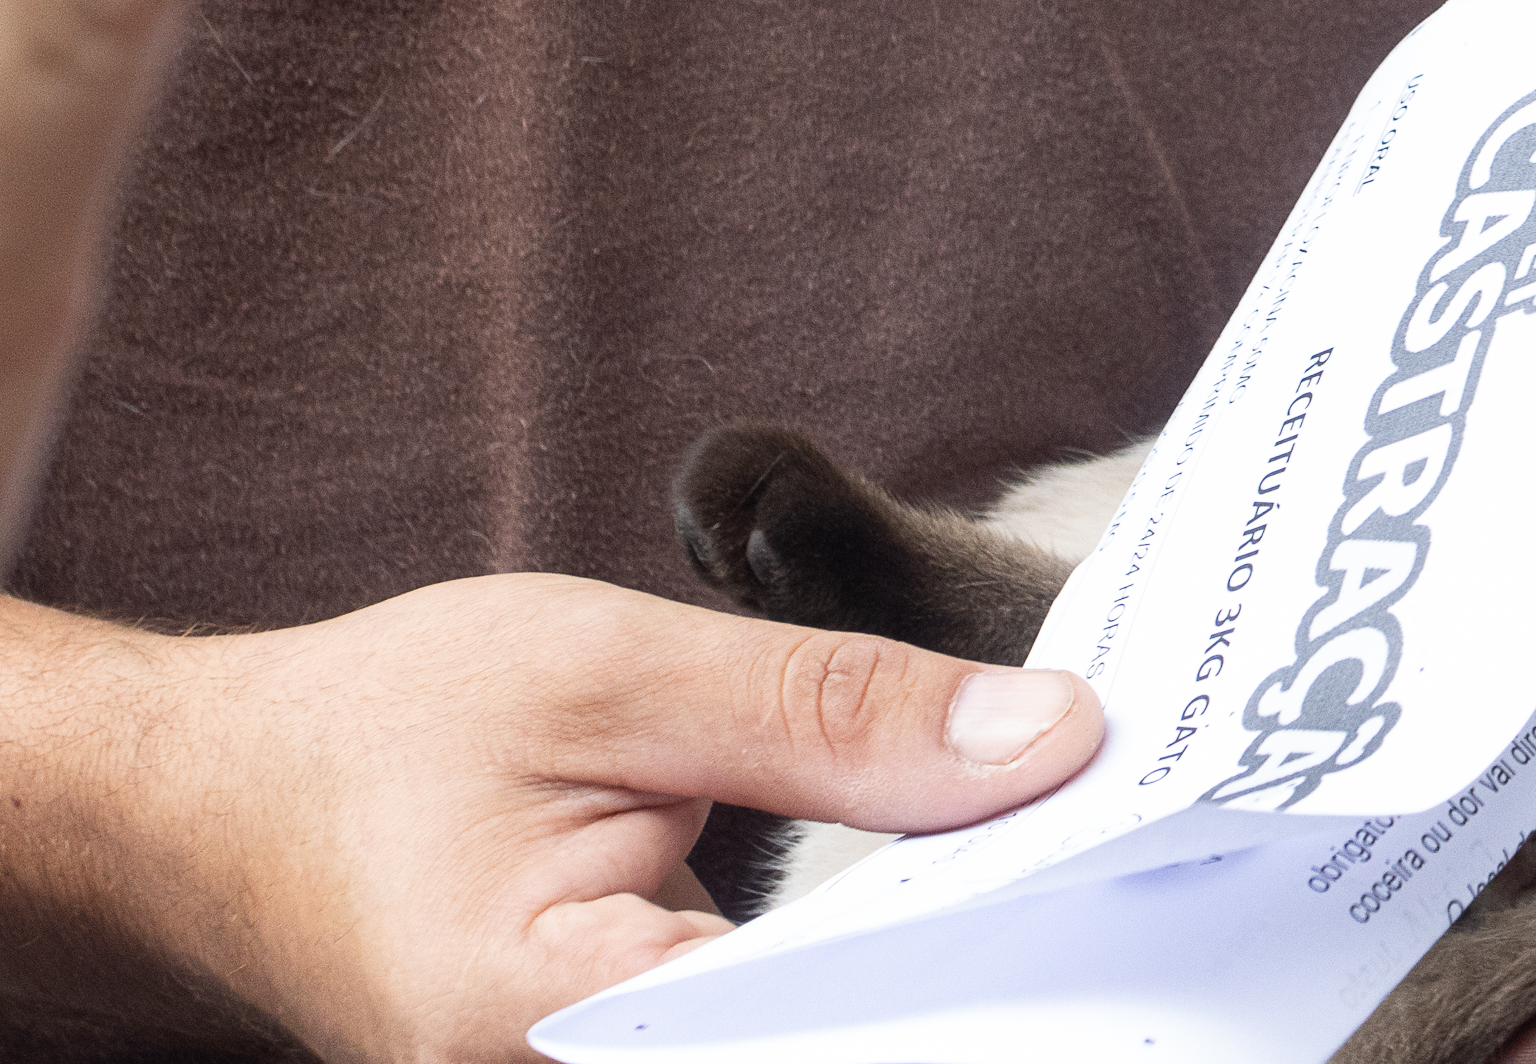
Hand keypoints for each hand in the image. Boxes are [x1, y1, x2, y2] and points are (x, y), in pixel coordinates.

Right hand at [3, 575, 1105, 1061]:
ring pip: (850, 1039)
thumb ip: (836, 714)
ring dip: (960, 962)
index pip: (849, 1022)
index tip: (1136, 875)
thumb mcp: (616, 675)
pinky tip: (979, 893)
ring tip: (1075, 859)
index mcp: (565, 1025)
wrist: (232, 807)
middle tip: (1134, 858)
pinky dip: (895, 965)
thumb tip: (1056, 745)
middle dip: (1002, 959)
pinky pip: (805, 1031)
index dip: (1008, 953)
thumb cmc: (388, 734)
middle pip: (866, 1041)